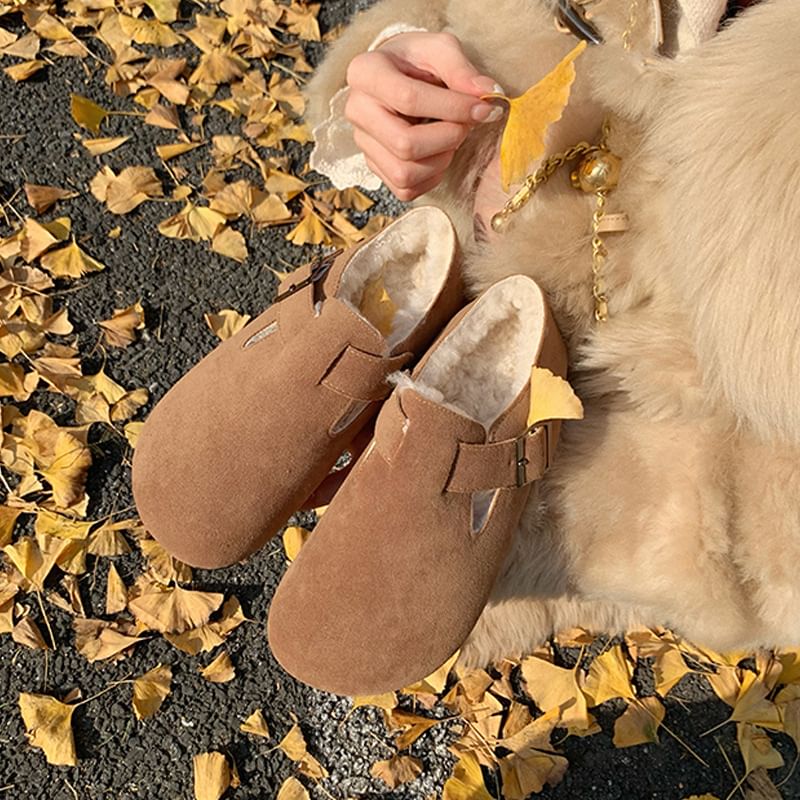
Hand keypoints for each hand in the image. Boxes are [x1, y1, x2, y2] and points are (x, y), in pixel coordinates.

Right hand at [344, 31, 503, 200]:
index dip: (453, 108)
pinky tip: (439, 154)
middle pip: (404, 144)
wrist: (398, 76)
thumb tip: (488, 94)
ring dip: (440, 161)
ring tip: (452, 138)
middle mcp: (357, 111)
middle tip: (465, 125)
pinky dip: (431, 178)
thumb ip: (462, 69)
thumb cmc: (417, 61)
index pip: (409, 99)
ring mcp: (363, 143)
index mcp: (366, 73)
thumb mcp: (439, 49)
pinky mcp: (374, 167)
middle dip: (447, 139)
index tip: (484, 108)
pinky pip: (405, 190)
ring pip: (404, 174)